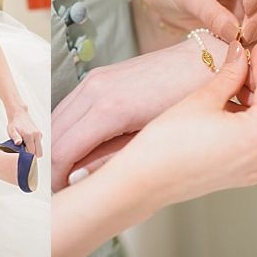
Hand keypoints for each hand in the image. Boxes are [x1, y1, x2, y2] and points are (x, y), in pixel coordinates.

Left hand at [7, 108, 42, 156]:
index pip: (32, 152)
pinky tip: (27, 141)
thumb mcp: (12, 131)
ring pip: (40, 149)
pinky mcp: (40, 134)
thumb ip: (15, 137)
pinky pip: (39, 145)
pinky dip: (34, 146)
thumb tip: (18, 142)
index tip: (21, 153)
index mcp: (29, 135)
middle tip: (24, 150)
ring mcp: (39, 135)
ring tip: (25, 145)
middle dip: (32, 155)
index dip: (27, 155)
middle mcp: (36, 135)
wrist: (19, 114)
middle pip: (39, 153)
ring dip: (33, 150)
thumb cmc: (14, 124)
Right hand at [51, 36, 223, 190]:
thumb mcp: (156, 140)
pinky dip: (65, 129)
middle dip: (50, 164)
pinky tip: (75, 147)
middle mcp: (95, 91)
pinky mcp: (97, 76)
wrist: (207, 60)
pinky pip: (69, 107)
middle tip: (58, 189)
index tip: (59, 197)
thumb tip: (82, 180)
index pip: (62, 151)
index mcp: (110, 109)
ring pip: (55, 119)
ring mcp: (93, 80)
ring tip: (64, 172)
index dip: (56, 178)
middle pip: (52, 136)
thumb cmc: (191, 101)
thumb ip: (113, 159)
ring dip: (54, 146)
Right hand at [108, 41, 256, 206]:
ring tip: (234, 86)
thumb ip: (229, 76)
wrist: (146, 179)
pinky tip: (230, 110)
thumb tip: (239, 56)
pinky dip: (253, 124)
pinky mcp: (245, 176)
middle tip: (242, 64)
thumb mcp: (202, 100)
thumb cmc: (170, 142)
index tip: (253, 48)